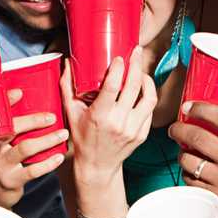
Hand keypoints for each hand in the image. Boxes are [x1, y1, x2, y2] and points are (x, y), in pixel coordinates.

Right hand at [0, 89, 69, 208]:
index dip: (6, 102)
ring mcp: (1, 165)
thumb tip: (25, 102)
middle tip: (53, 117)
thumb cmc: (0, 164)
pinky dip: (48, 163)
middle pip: (13, 129)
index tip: (20, 92)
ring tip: (63, 134)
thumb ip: (9, 128)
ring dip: (47, 140)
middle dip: (34, 121)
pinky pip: (33, 170)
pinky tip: (59, 157)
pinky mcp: (11, 180)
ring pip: (25, 148)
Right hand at [61, 47, 157, 182]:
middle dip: (136, 65)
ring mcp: (133, 129)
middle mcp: (118, 122)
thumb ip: (67, 87)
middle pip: (134, 87)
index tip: (119, 58)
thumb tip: (67, 63)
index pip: (113, 86)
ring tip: (141, 71)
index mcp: (100, 116)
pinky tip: (143, 89)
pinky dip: (148, 96)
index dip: (118, 68)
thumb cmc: (82, 138)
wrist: (97, 165)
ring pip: (149, 98)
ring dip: (147, 80)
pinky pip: (150, 111)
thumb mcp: (70, 113)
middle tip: (136, 51)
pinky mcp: (142, 134)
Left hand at [169, 102, 217, 217]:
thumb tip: (217, 103)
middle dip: (179, 129)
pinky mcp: (215, 197)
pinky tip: (192, 168)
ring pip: (188, 160)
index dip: (202, 109)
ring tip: (183, 149)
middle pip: (199, 138)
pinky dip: (186, 172)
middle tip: (174, 128)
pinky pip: (189, 180)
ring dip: (181, 152)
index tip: (188, 106)